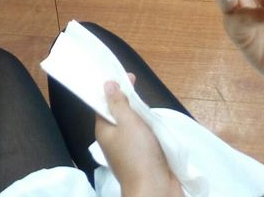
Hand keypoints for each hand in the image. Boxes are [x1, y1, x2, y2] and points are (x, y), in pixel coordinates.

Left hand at [95, 81, 180, 196]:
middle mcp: (114, 140)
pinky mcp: (145, 159)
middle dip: (130, 102)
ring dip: (143, 117)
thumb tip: (107, 84)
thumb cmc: (138, 154)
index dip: (114, 89)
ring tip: (149, 106)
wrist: (155, 190)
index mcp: (104, 130)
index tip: (127, 77)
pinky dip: (152, 131)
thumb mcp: (127, 122)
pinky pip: (147, 139)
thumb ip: (119, 103)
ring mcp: (130, 150)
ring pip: (135, 126)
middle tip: (140, 89)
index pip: (105, 104)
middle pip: (121, 114)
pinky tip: (159, 125)